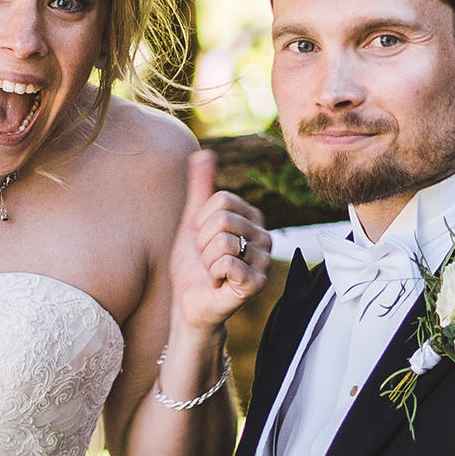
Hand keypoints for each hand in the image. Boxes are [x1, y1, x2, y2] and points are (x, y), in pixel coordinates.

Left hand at [166, 147, 269, 349]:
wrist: (190, 302)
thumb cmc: (193, 265)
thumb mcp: (193, 221)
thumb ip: (200, 188)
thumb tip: (204, 153)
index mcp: (252, 218)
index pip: (220, 201)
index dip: (201, 222)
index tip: (204, 241)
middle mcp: (264, 237)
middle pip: (223, 219)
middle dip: (203, 243)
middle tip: (208, 260)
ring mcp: (264, 261)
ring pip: (223, 242)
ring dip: (207, 260)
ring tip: (214, 273)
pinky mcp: (258, 283)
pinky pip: (227, 263)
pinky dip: (214, 275)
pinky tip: (220, 283)